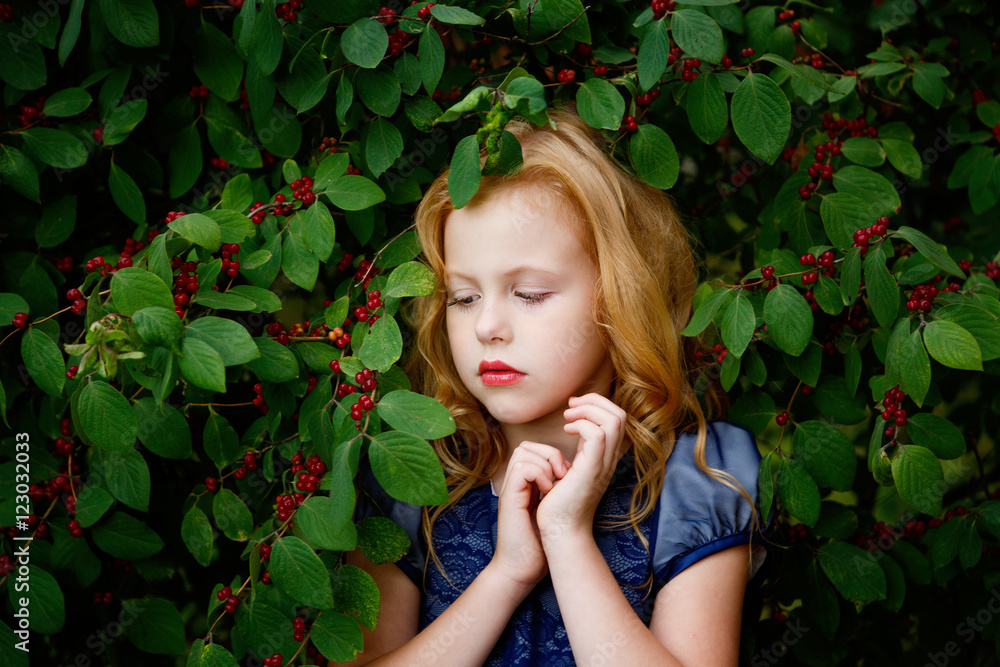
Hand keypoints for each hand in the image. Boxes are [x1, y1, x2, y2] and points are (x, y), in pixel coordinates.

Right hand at [491, 442, 570, 590]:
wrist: (522, 569)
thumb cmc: (541, 546)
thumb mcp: (554, 511)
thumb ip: (558, 491)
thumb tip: (576, 474)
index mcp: (527, 485)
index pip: (535, 450)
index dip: (553, 454)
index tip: (567, 474)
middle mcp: (516, 483)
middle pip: (527, 446)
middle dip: (550, 454)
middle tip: (563, 475)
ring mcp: (511, 489)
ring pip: (523, 451)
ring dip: (545, 464)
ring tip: (555, 486)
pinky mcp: (509, 498)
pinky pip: (521, 468)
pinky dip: (538, 474)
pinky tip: (548, 491)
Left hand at [535, 393, 628, 543]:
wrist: (560, 531)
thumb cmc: (559, 503)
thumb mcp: (573, 470)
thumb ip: (579, 451)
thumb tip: (572, 428)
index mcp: (605, 457)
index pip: (616, 420)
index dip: (597, 405)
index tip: (573, 408)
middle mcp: (609, 459)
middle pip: (619, 415)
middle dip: (594, 401)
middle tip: (571, 406)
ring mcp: (603, 464)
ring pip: (613, 420)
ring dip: (588, 410)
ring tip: (567, 417)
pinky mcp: (592, 469)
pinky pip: (597, 434)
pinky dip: (581, 424)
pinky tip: (566, 431)